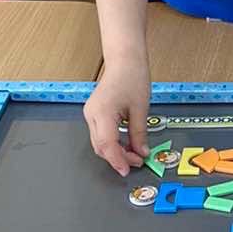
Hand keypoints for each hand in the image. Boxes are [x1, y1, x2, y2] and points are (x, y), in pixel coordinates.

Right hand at [84, 58, 148, 175]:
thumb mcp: (141, 109)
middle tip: (138, 161)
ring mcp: (90, 114)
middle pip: (101, 146)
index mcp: (102, 113)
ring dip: (116, 151)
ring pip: (100, 142)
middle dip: (119, 157)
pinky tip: (126, 145)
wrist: (124, 60)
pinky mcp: (94, 113)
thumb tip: (142, 152)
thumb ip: (140, 134)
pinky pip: (101, 134)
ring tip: (135, 154)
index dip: (117, 160)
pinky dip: (113, 143)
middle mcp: (91, 115)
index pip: (107, 145)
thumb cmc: (132, 77)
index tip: (127, 170)